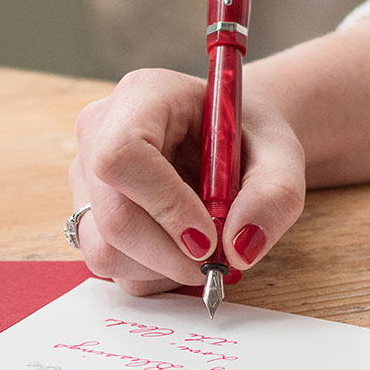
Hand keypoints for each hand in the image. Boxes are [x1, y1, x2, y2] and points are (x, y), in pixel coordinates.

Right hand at [69, 68, 304, 295]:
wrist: (235, 141)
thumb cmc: (253, 140)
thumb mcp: (282, 157)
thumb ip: (273, 196)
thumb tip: (239, 249)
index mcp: (144, 96)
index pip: (123, 155)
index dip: (165, 205)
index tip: (209, 237)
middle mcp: (100, 133)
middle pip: (112, 216)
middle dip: (172, 253)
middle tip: (220, 260)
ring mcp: (87, 177)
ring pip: (104, 250)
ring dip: (164, 268)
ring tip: (206, 249)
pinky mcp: (89, 215)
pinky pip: (111, 265)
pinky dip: (154, 274)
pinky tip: (183, 251)